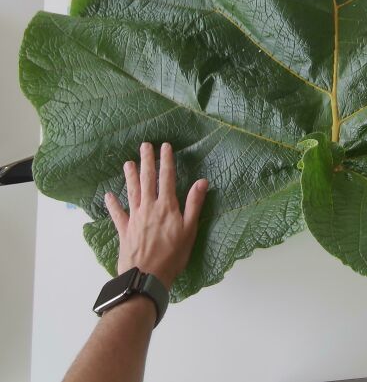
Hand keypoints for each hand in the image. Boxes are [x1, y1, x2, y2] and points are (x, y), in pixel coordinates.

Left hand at [104, 142, 208, 290]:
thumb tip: (202, 181)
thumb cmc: (172, 256)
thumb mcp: (189, 230)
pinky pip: (117, 214)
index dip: (166, 160)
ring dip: (130, 177)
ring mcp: (135, 218)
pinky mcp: (124, 230)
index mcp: (167, 206)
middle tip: (144, 145)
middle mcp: (149, 207)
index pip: (167, 178)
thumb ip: (194, 204)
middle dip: (147, 161)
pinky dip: (112, 204)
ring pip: (132, 192)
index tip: (165, 146)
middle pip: (148, 180)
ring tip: (128, 163)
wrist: (146, 277)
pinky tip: (108, 196)